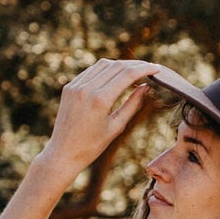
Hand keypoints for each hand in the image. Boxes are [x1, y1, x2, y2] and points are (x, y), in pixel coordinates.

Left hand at [44, 59, 155, 177]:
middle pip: (116, 66)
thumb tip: (146, 87)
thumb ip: (133, 104)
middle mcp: (86, 89)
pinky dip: (105, 70)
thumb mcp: (117, 126)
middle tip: (149, 68)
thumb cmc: (92, 146)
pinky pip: (90, 71)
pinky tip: (114, 75)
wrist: (63, 153)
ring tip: (134, 71)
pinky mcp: (69, 87)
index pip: (127, 74)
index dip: (144, 69)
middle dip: (135, 65)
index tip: (156, 69)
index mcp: (100, 100)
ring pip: (103, 65)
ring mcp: (75, 86)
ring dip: (120, 65)